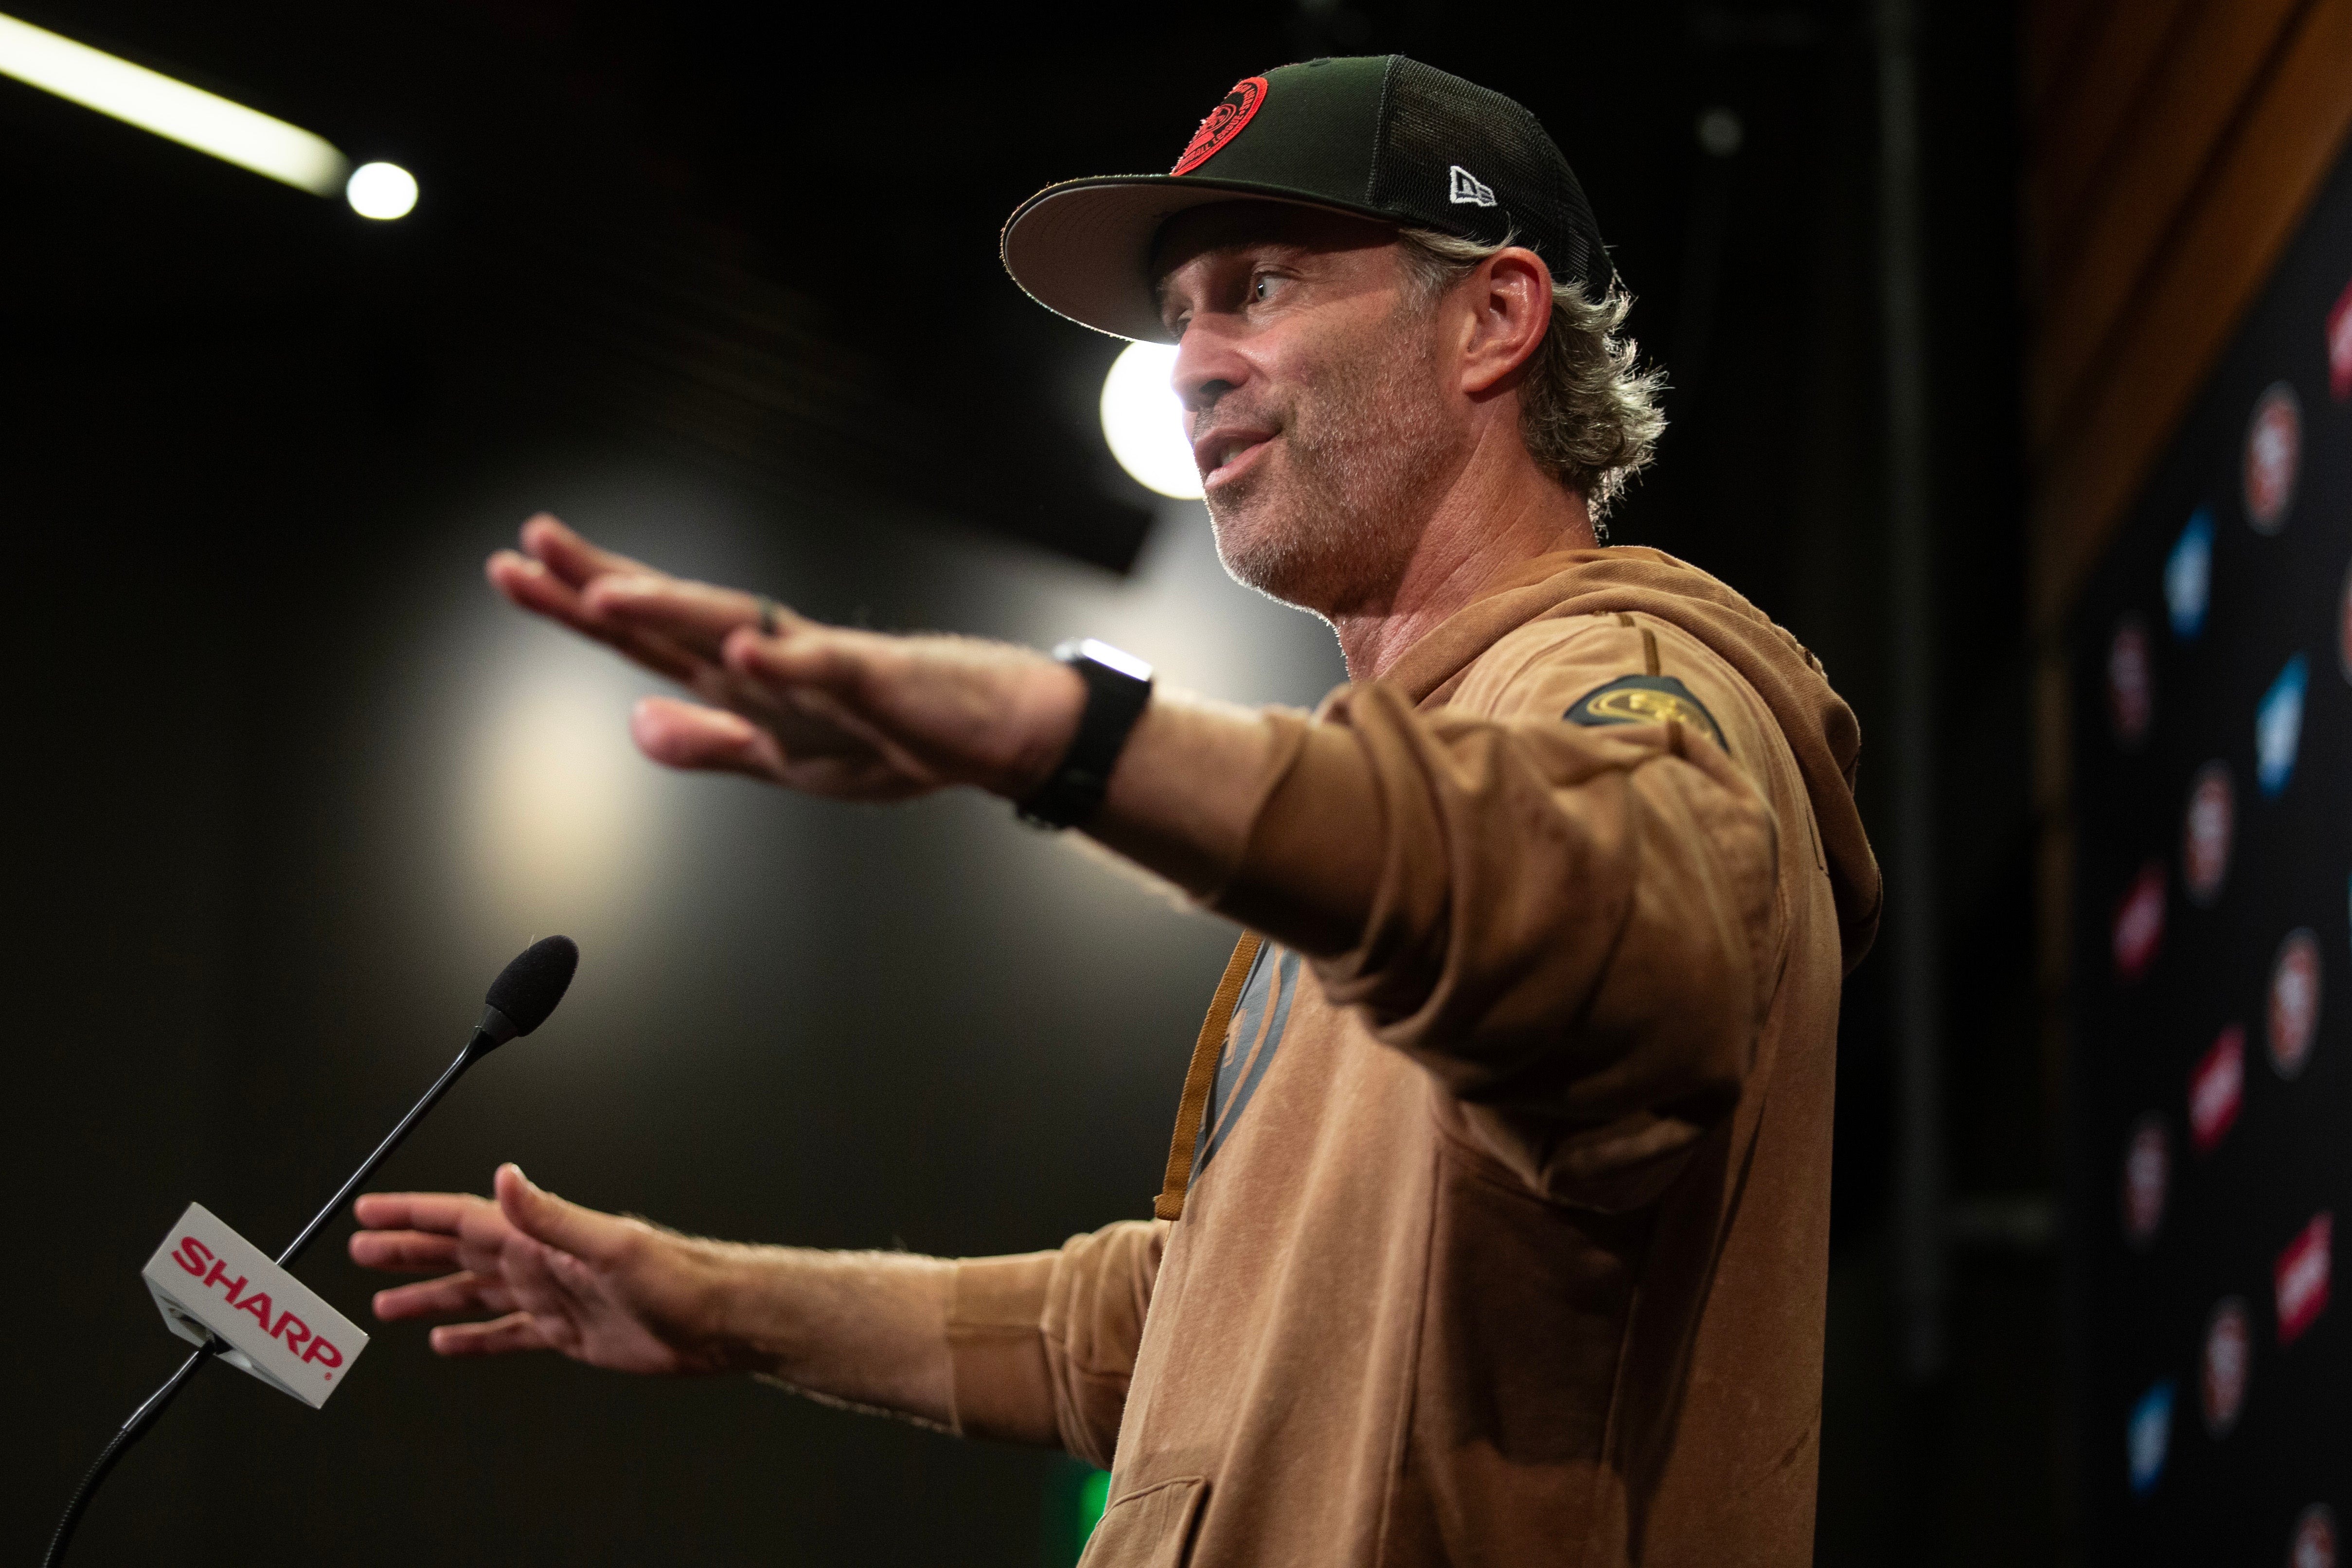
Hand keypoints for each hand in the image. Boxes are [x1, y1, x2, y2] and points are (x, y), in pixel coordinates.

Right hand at [350, 1164, 739, 1373]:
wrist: (720, 1321)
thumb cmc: (681, 1277)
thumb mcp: (612, 1245)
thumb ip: (553, 1216)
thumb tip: (506, 1178)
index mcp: (543, 1238)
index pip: (464, 1218)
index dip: (414, 1213)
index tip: (369, 1210)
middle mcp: (542, 1263)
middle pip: (459, 1251)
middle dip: (408, 1250)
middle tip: (361, 1250)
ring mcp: (554, 1298)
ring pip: (476, 1293)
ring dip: (432, 1295)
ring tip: (385, 1306)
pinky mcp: (570, 1334)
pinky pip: (509, 1334)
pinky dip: (476, 1338)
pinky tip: (447, 1344)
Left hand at [487, 513, 1084, 801]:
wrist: (996, 732)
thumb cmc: (902, 738)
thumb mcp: (786, 762)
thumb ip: (711, 744)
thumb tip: (632, 724)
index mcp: (744, 684)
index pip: (645, 640)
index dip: (577, 607)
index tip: (512, 570)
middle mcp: (769, 662)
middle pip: (670, 617)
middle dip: (597, 584)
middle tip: (528, 543)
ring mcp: (821, 667)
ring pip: (732, 630)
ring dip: (669, 611)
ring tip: (604, 596)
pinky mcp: (878, 682)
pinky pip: (824, 670)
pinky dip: (782, 661)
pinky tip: (740, 651)